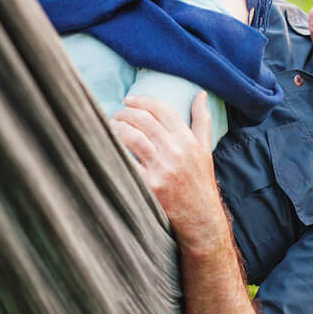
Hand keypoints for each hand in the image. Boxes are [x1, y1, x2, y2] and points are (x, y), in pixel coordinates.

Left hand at [111, 93, 228, 247]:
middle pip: (144, 121)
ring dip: (116, 128)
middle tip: (116, 115)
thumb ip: (202, 120)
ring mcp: (162, 168)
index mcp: (188, 140)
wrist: (200, 219)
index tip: (128, 100)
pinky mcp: (149, 185)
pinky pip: (126, 163)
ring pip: (132, 137)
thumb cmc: (200, 182)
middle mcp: (176, 151)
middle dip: (125, 113)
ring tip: (109, 127)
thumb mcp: (205, 149)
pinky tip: (106, 147)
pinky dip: (114, 151)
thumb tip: (201, 94)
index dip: (142, 101)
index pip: (162, 110)